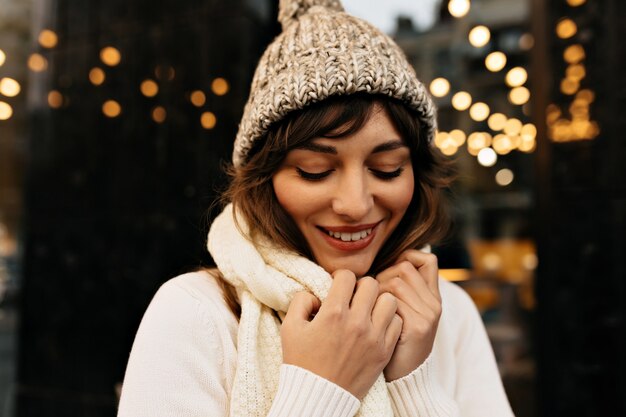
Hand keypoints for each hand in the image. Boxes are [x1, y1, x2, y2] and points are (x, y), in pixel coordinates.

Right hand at [281, 269, 402, 398]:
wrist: (318, 397)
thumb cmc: (302, 362)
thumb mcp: (290, 328)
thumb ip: (301, 301)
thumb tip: (316, 294)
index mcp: (333, 313)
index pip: (347, 275)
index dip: (340, 278)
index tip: (338, 288)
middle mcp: (356, 322)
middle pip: (371, 283)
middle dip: (360, 287)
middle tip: (354, 298)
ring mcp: (374, 337)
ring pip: (389, 300)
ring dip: (378, 301)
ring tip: (368, 310)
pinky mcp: (384, 352)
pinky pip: (397, 323)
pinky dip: (389, 320)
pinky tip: (376, 326)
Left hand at [375, 250, 441, 380]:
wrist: (404, 379)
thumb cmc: (395, 341)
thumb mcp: (405, 313)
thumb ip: (402, 289)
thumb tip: (388, 260)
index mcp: (432, 297)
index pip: (426, 259)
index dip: (406, 257)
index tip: (389, 272)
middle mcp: (434, 304)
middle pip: (404, 267)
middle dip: (383, 276)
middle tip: (374, 297)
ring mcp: (428, 315)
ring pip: (395, 282)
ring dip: (377, 293)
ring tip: (373, 310)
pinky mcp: (418, 327)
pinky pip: (392, 302)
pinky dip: (378, 309)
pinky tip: (377, 323)